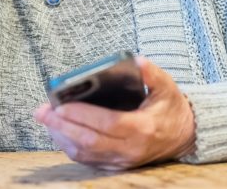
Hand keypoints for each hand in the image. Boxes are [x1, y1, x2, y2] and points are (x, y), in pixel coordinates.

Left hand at [33, 57, 196, 169]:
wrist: (185, 136)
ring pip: (85, 153)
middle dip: (62, 126)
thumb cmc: (171, 109)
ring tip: (45, 119)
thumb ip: (152, 74)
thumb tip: (136, 61)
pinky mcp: (115, 165)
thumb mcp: (167, 87)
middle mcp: (131, 149)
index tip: (60, 105)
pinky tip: (57, 131)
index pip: (107, 124)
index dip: (82, 115)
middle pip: (90, 141)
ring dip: (61, 136)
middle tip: (41, 111)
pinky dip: (69, 146)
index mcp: (142, 128)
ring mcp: (122, 160)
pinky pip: (87, 159)